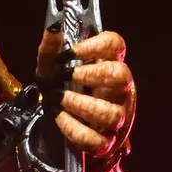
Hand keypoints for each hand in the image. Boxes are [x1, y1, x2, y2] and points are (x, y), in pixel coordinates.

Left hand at [36, 26, 135, 156]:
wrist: (58, 127)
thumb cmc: (62, 89)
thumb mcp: (51, 68)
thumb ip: (50, 49)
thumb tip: (54, 28)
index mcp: (109, 65)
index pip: (115, 45)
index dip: (94, 46)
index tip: (70, 52)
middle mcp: (119, 90)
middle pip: (121, 76)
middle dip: (92, 74)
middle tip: (67, 75)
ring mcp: (116, 117)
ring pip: (112, 113)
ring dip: (82, 105)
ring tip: (60, 99)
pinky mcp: (106, 142)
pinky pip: (96, 140)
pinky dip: (74, 129)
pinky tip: (59, 118)